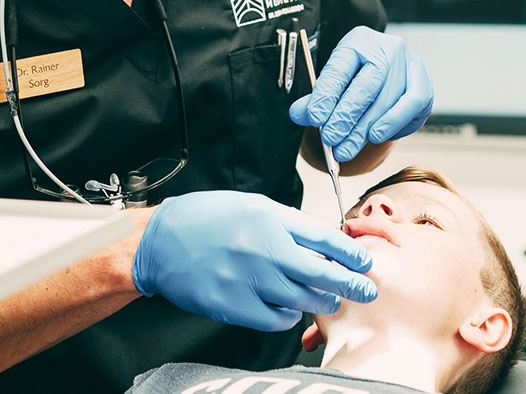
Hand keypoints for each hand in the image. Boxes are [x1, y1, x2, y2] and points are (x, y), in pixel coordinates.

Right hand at [132, 191, 376, 331]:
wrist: (159, 242)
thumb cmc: (206, 220)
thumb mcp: (250, 206)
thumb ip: (286, 224)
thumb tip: (324, 245)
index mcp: (267, 216)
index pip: (322, 237)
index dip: (350, 253)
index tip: (365, 263)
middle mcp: (259, 247)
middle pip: (320, 273)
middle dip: (349, 285)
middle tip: (365, 291)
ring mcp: (245, 278)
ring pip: (301, 300)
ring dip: (321, 303)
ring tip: (328, 302)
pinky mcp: (230, 305)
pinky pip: (274, 319)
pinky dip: (288, 317)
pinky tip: (290, 310)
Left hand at [290, 26, 433, 160]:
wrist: (388, 73)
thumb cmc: (358, 78)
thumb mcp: (334, 83)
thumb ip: (317, 98)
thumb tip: (298, 114)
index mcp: (358, 42)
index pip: (340, 68)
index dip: (326, 94)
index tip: (314, 118)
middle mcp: (387, 48)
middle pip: (366, 85)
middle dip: (345, 117)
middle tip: (330, 140)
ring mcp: (409, 64)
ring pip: (386, 100)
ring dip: (364, 129)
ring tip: (345, 149)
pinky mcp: (423, 84)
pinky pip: (410, 105)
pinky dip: (392, 123)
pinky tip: (375, 137)